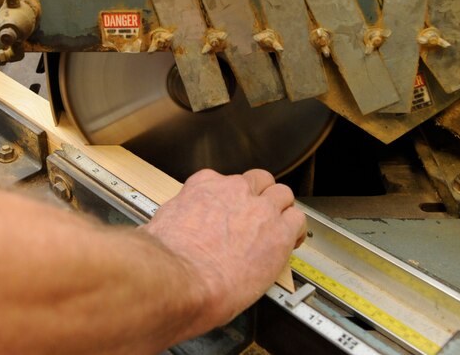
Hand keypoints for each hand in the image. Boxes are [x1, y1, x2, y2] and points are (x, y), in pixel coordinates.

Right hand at [141, 169, 305, 329]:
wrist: (180, 278)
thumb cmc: (167, 259)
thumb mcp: (161, 225)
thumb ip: (175, 220)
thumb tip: (170, 228)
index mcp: (203, 186)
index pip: (224, 181)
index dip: (230, 199)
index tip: (229, 213)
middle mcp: (232, 190)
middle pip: (258, 181)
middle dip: (260, 197)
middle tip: (257, 218)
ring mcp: (258, 208)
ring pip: (282, 194)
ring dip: (281, 210)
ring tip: (278, 228)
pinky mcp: (278, 231)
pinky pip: (298, 221)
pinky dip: (297, 231)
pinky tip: (291, 243)